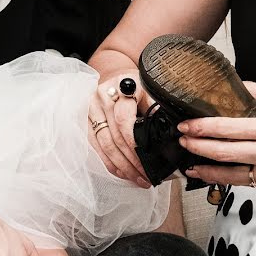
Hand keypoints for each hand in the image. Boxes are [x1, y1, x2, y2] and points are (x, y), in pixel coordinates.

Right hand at [88, 70, 152, 187]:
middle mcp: (103, 96)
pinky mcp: (85, 121)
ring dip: (122, 166)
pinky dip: (110, 163)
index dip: (135, 142)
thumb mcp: (151, 91)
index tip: (148, 158)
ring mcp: (91, 109)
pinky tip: (123, 173)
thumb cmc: (138, 86)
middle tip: (147, 176)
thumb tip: (170, 134)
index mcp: (123, 85)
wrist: (117, 77)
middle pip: (115, 136)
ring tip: (138, 179)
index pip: (124, 119)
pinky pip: (96, 147)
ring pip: (105, 144)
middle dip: (132, 160)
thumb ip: (157, 109)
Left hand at [179, 82, 255, 189]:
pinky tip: (215, 174)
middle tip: (183, 141)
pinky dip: (228, 178)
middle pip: (224, 154)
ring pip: (232, 176)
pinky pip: (248, 182)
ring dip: (207, 171)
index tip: (186, 126)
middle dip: (198, 148)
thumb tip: (230, 88)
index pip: (227, 130)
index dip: (202, 129)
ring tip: (191, 165)